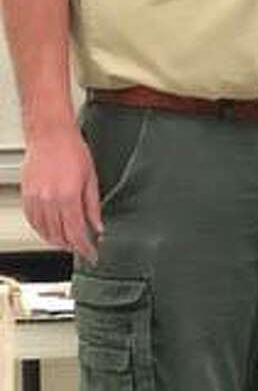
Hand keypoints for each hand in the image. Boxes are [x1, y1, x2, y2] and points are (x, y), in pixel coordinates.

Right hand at [22, 122, 101, 262]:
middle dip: (72, 246)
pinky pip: (33, 221)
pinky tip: (50, 231)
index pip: (76, 233)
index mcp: (67, 197)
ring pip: (44, 231)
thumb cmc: (72, 151)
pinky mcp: (27, 196)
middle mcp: (49, 201)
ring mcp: (35, 199)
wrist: (50, 135)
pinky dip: (42, 230)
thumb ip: (93, 206)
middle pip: (59, 236)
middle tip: (83, 249)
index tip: (92, 255)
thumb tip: (98, 226)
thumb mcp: (91, 178)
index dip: (85, 248)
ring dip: (57, 241)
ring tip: (69, 242)